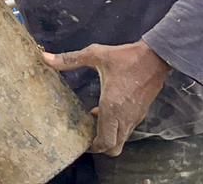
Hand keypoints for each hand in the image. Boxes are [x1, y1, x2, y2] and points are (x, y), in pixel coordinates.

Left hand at [44, 41, 171, 156]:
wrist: (157, 56)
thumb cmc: (126, 57)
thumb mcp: (96, 55)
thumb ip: (70, 59)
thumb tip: (45, 58)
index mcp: (112, 108)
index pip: (105, 142)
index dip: (92, 147)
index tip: (80, 141)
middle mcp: (125, 117)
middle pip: (114, 147)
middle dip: (99, 146)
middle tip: (85, 134)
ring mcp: (135, 117)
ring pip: (122, 139)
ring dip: (108, 136)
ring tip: (92, 121)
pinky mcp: (141, 112)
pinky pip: (127, 129)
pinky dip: (116, 127)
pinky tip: (105, 110)